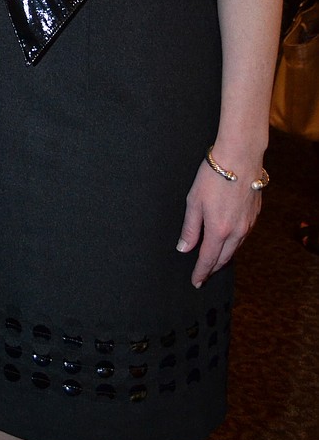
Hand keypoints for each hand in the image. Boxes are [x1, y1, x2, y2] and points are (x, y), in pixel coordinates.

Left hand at [176, 162, 260, 286]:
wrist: (240, 157)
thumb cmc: (214, 176)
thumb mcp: (194, 201)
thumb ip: (190, 227)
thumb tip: (184, 248)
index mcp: (218, 230)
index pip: (208, 259)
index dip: (201, 272)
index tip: (196, 281)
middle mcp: (236, 232)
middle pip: (224, 257)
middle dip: (213, 267)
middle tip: (204, 274)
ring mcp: (248, 224)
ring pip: (235, 247)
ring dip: (224, 255)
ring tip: (215, 259)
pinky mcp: (255, 215)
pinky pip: (244, 236)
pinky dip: (234, 242)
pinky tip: (229, 239)